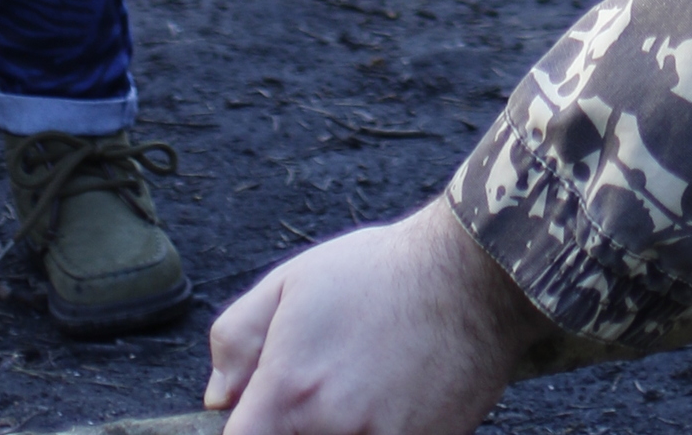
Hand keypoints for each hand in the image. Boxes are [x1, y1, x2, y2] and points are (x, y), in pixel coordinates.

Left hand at [207, 195, 543, 434]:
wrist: (472, 274)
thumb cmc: (379, 272)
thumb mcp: (293, 282)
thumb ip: (238, 339)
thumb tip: (219, 399)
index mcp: (288, 394)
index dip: (247, 428)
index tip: (261, 413)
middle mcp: (329, 431)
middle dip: (298, 421)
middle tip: (325, 382)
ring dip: (344, 423)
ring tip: (364, 383)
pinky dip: (386, 425)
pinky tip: (398, 393)